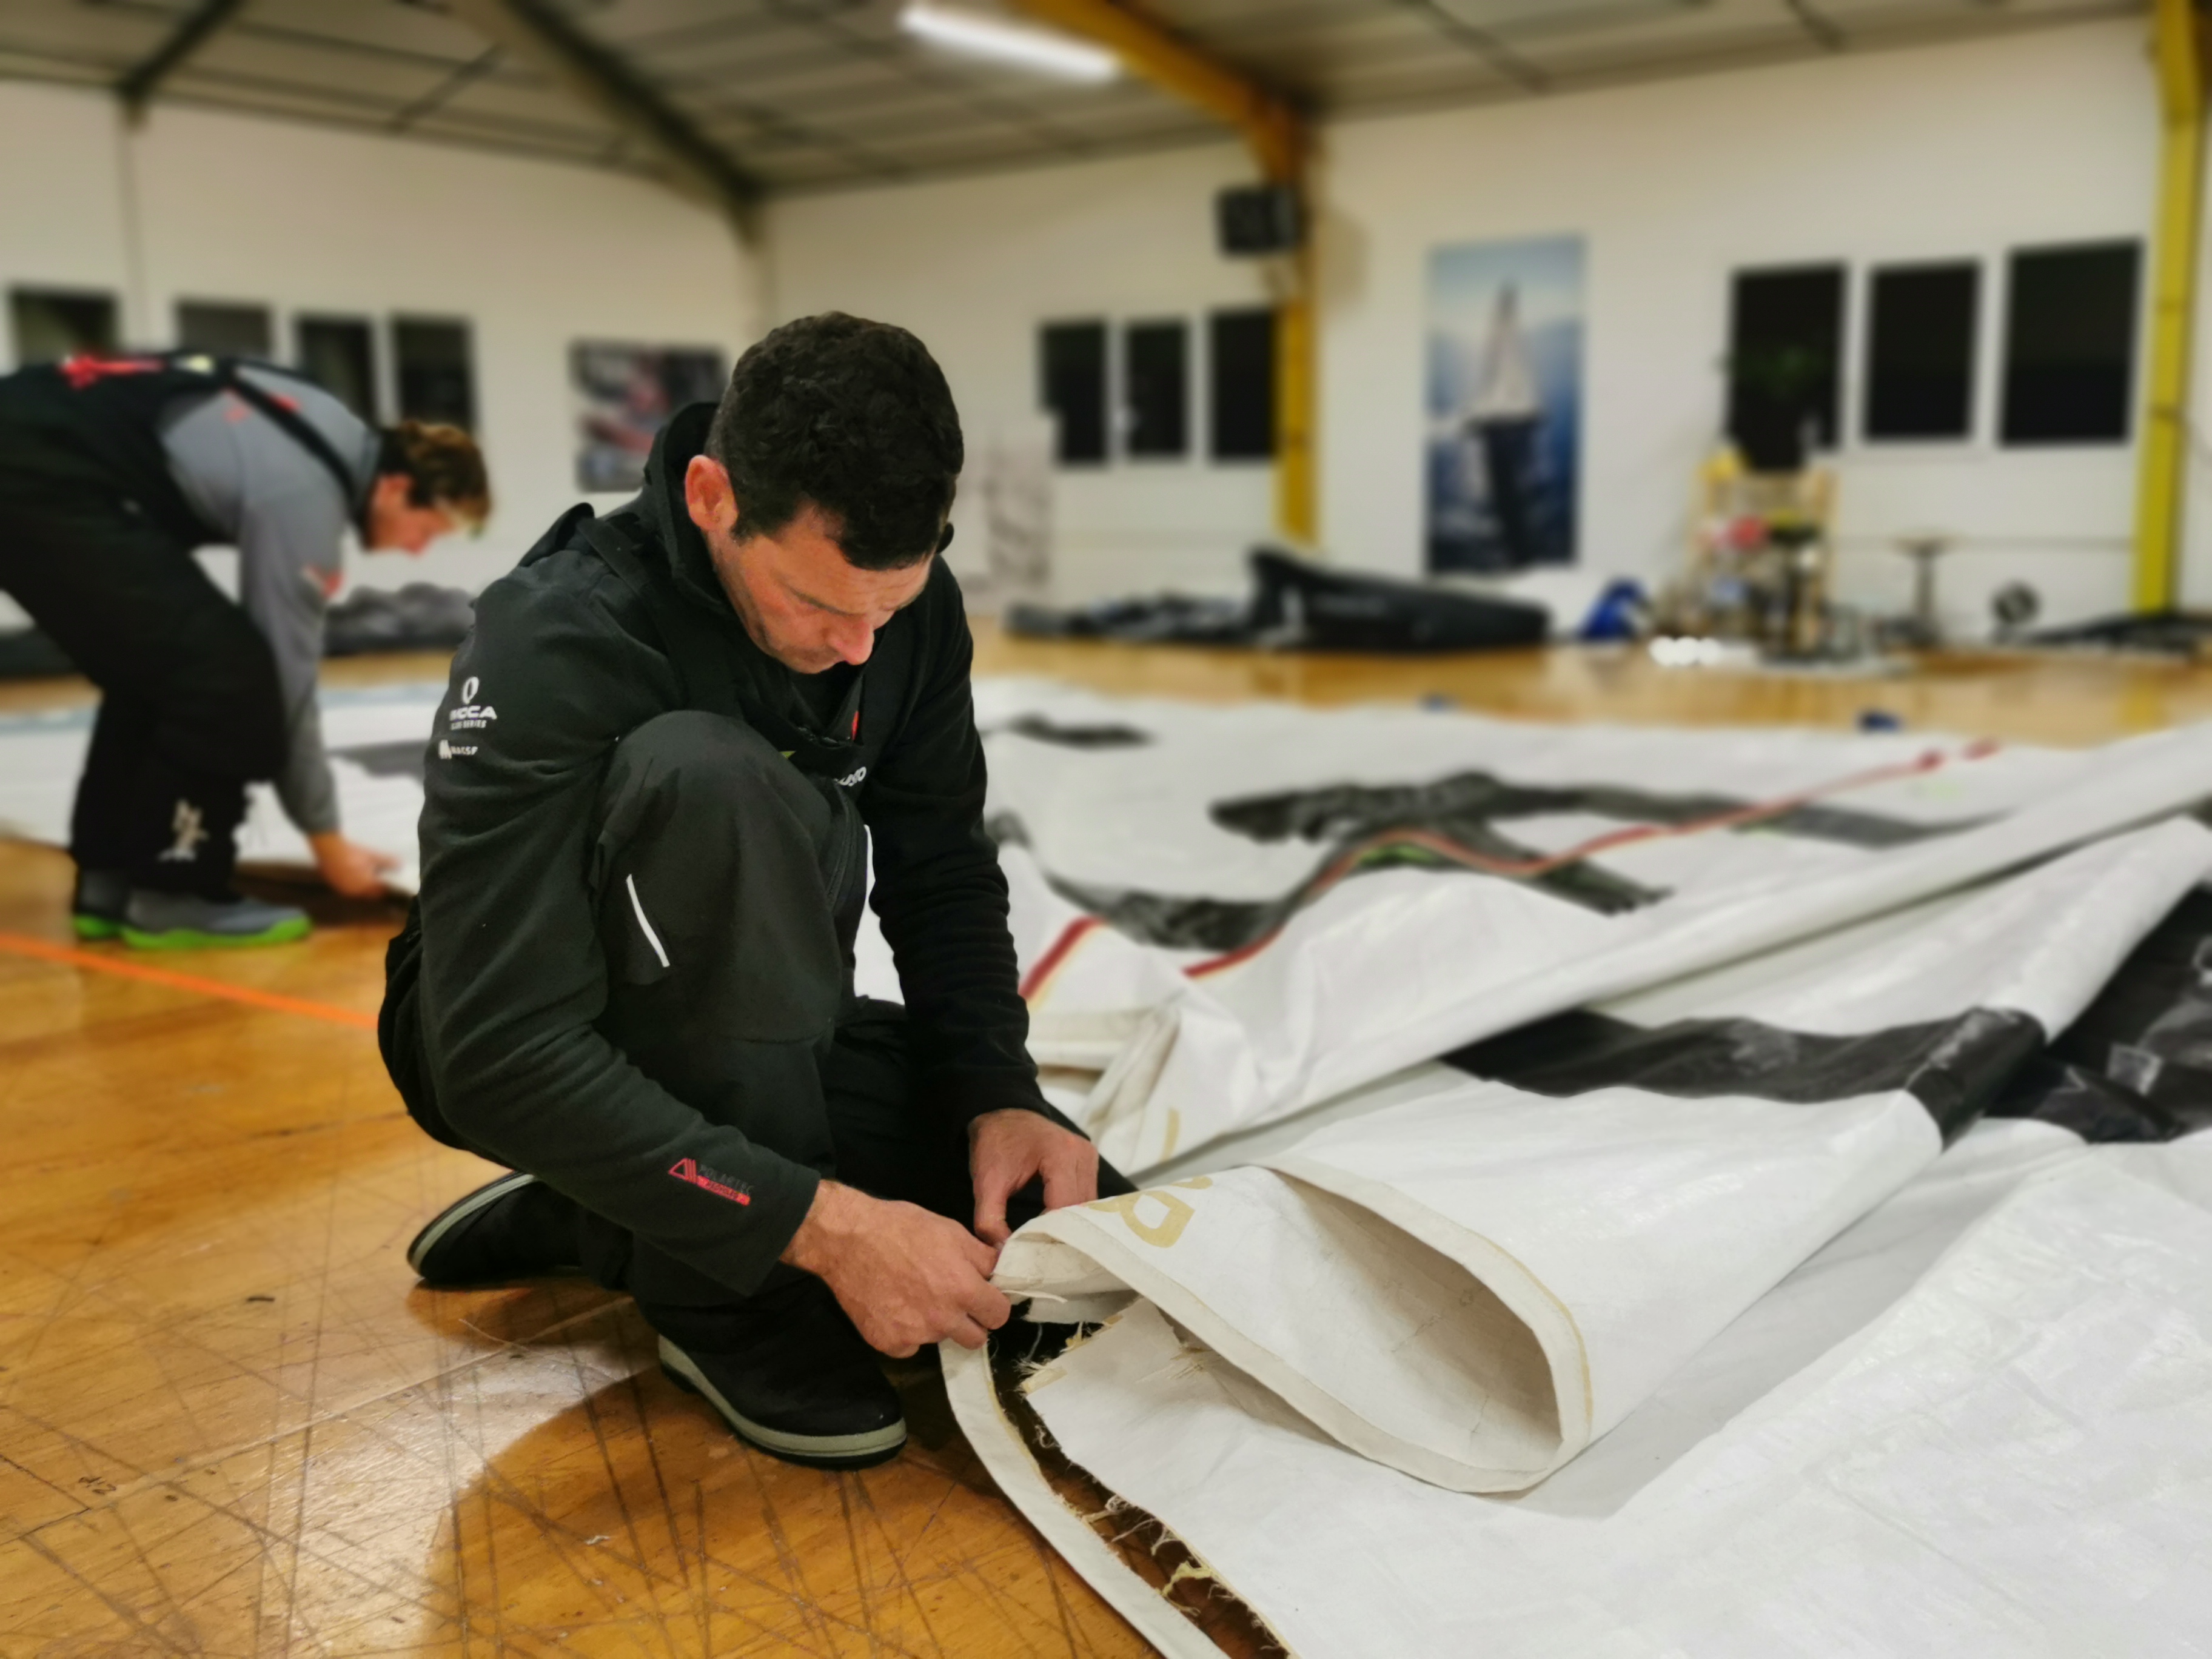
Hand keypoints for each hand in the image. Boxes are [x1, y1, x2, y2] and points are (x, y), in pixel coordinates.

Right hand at [308, 832, 396, 897]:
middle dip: (375, 888)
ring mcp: (343, 890)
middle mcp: (353, 892)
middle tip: (380, 878)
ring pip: (358, 892)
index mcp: (364, 886)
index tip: (389, 882)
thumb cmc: (351, 852)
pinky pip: (348, 889)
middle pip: (368, 894)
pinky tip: (355, 875)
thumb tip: (399, 865)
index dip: (385, 888)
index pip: (379, 893)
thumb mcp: (371, 856)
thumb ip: (386, 862)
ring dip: (364, 887)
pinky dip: (354, 885)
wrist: (328, 848)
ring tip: (367, 876)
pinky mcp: (334, 886)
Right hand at [781, 1181, 1009, 1355]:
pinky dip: (906, 1331)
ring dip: (935, 1324)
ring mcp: (915, 1335)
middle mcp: (943, 1319)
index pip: (999, 1315)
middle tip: (952, 1300)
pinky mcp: (888, 1343)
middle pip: (976, 1339)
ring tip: (914, 1295)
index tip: (983, 1295)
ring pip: (940, 1339)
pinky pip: (910, 1346)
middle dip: (971, 1322)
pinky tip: (893, 1306)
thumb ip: (982, 1257)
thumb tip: (1001, 1269)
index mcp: (963, 1289)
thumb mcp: (951, 1231)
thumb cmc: (901, 1228)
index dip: (993, 1303)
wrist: (847, 1239)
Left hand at [969, 1108, 1099, 1246]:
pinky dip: (1074, 1214)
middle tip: (1043, 1256)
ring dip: (1070, 1225)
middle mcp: (1082, 1155)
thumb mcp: (985, 1182)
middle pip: (1081, 1209)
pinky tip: (1057, 1227)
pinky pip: (1087, 1197)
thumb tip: (1002, 1255)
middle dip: (1062, 1234)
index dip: (1050, 1234)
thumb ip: (989, 1221)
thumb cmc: (994, 1144)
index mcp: (1060, 1155)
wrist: (1002, 1113)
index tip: (1034, 1255)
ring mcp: (1089, 1157)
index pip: (1064, 1207)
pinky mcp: (1089, 1162)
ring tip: (1050, 1244)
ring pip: (1088, 1206)